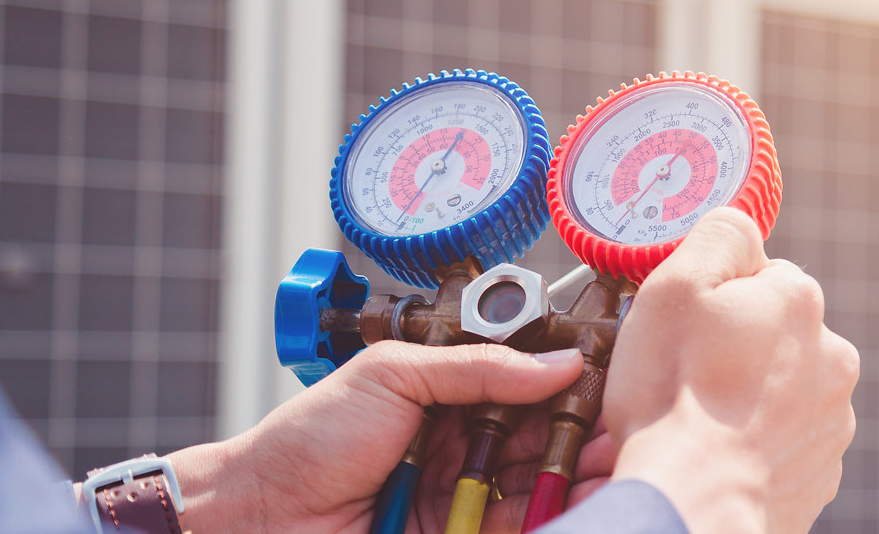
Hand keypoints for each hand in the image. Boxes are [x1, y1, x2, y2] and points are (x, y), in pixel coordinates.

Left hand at [166, 343, 615, 532]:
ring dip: (573, 474)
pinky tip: (577, 500)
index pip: (521, 381)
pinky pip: (513, 522)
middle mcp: (460, 440)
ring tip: (612, 466)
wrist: (258, 516)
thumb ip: (476, 367)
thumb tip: (557, 361)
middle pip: (537, 434)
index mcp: (445, 392)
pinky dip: (546, 512)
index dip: (565, 381)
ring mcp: (461, 492)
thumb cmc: (308, 438)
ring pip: (534, 481)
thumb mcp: (391, 377)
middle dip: (580, 431)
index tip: (606, 380)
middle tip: (620, 429)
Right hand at [603, 208, 859, 533]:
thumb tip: (741, 229)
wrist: (693, 502)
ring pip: (777, 392)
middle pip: (769, 336)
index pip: (756, 278)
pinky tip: (716, 454)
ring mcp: (831, 422)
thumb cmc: (675, 396)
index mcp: (800, 302)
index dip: (710, 302)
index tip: (684, 332)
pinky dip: (752, 446)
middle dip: (731, 352)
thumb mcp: (675, 285)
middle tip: (683, 380)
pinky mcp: (819, 475)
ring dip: (742, 400)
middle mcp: (832, 358)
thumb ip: (718, 236)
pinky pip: (781, 444)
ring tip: (694, 423)